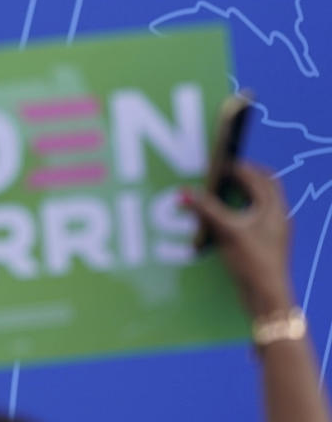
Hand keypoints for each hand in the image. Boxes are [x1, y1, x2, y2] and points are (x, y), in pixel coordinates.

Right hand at [180, 163, 293, 317]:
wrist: (267, 298)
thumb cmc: (254, 262)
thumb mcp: (228, 231)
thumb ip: (206, 209)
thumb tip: (184, 192)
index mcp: (275, 209)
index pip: (261, 178)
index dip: (240, 168)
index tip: (220, 163)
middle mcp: (276, 217)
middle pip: (262, 187)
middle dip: (242, 178)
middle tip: (220, 173)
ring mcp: (271, 231)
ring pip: (256, 204)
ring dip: (239, 195)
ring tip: (218, 192)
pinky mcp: (262, 244)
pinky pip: (250, 219)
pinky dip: (236, 212)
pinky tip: (220, 219)